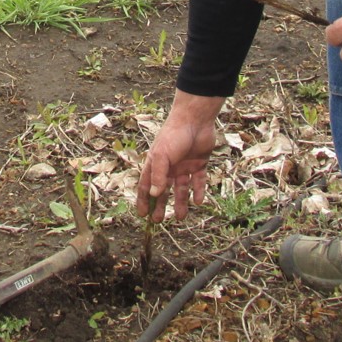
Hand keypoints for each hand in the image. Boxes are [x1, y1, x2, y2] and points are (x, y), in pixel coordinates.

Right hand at [136, 91, 221, 221]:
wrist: (195, 120)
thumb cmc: (173, 135)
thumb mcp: (162, 156)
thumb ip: (158, 175)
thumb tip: (155, 195)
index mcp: (156, 163)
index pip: (147, 185)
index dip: (144, 199)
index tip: (142, 214)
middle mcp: (169, 166)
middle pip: (164, 190)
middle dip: (161, 205)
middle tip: (159, 221)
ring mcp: (184, 165)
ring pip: (182, 188)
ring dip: (181, 202)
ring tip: (181, 217)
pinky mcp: (199, 164)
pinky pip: (198, 181)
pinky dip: (198, 191)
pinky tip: (198, 202)